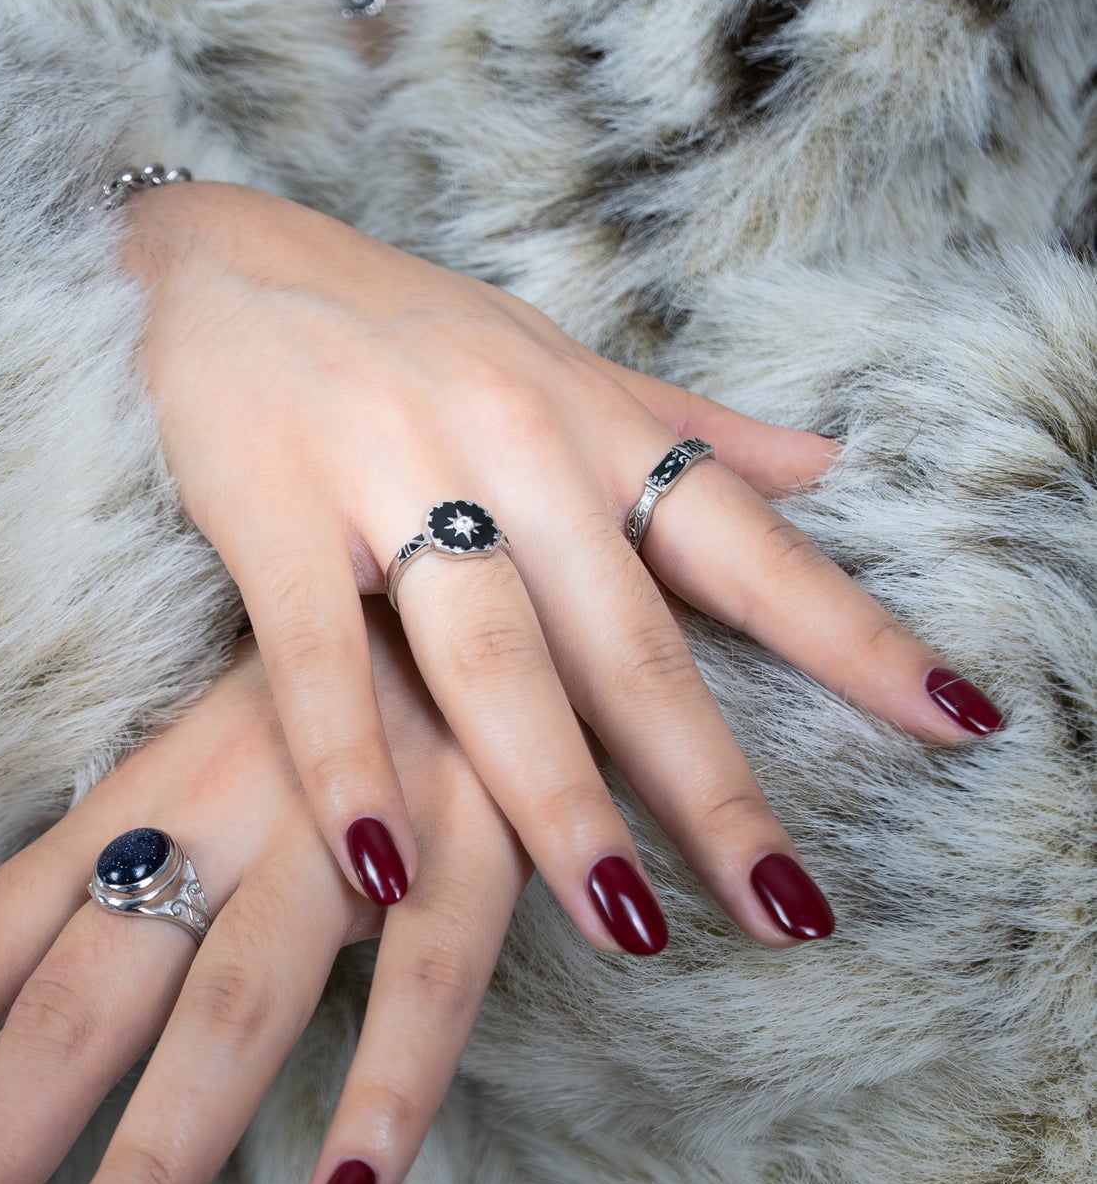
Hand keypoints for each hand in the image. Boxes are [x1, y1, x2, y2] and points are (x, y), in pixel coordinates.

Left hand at [0, 604, 528, 1183]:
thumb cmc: (336, 689)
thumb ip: (142, 855)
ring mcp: (346, 831)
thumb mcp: (217, 753)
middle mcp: (224, 812)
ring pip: (237, 1007)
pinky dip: (384, 1100)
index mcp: (150, 792)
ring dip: (157, 1154)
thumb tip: (51, 988)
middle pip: (86, 993)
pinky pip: (429, 988)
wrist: (482, 578)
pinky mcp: (475, 843)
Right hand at [119, 181, 1003, 948]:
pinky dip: (350, 767)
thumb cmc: (403, 328)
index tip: (961, 723)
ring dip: (559, 802)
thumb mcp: (560, 360)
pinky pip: (318, 661)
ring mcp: (390, 478)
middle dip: (715, 786)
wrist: (223, 257)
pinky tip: (386, 868)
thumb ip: (688, 427)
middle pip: (632, 644)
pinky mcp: (272, 512)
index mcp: (592, 425)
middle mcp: (515, 449)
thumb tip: (829, 462)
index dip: (857, 637)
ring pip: (495, 663)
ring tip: (625, 926)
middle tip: (791, 913)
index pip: (748, 546)